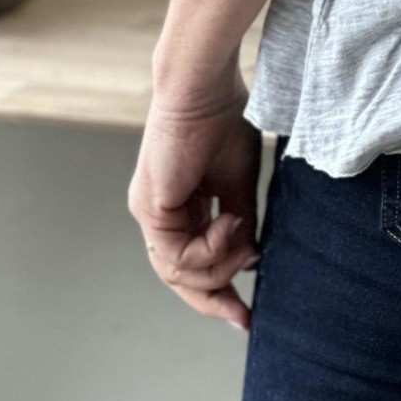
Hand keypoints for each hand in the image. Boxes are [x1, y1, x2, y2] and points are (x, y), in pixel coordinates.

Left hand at [128, 75, 263, 330]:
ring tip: (245, 239)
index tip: (245, 313)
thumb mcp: (240, 182)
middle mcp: (158, 215)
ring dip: (219, 267)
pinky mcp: (150, 207)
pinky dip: (209, 250)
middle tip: (242, 314)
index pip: (192, 262)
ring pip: (177, 273)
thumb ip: (240, 223)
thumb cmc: (224, 119)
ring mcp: (150, 213)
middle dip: (213, 299)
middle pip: (178, 278)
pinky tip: (232, 224)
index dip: (219, 289)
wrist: (205, 86)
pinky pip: (176, 255)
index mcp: (179, 207)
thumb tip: (250, 259)